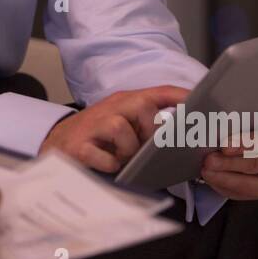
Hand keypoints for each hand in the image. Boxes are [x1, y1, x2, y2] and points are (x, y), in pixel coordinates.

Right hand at [40, 85, 191, 172]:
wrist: (55, 146)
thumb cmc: (98, 138)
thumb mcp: (124, 126)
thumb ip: (147, 128)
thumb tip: (181, 140)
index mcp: (125, 102)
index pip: (158, 92)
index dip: (181, 95)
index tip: (201, 102)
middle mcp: (111, 108)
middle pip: (142, 106)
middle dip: (150, 130)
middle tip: (145, 147)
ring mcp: (93, 125)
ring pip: (122, 130)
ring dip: (128, 151)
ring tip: (122, 159)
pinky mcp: (79, 145)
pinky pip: (106, 157)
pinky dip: (111, 165)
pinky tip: (106, 166)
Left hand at [198, 101, 257, 198]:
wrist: (217, 156)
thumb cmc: (220, 127)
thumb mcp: (217, 110)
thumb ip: (213, 102)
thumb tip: (193, 99)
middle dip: (249, 141)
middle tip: (225, 144)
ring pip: (257, 164)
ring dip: (231, 164)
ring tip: (209, 161)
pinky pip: (249, 185)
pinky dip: (228, 180)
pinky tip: (211, 174)